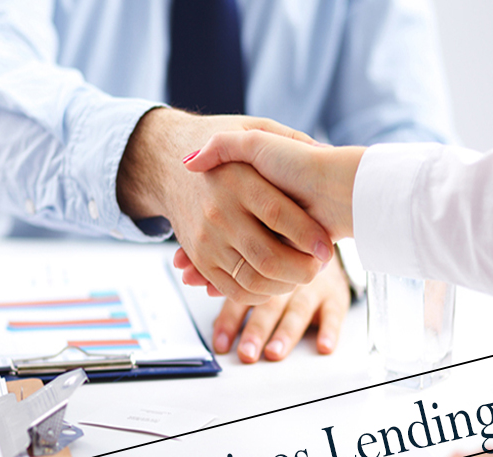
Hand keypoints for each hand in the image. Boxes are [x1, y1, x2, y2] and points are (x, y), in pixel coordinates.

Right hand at [117, 109, 333, 304]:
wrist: (166, 163)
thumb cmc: (222, 145)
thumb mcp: (253, 127)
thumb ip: (287, 136)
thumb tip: (323, 150)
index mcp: (237, 180)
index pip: (277, 214)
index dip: (307, 235)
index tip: (326, 246)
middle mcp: (218, 212)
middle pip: (266, 256)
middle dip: (301, 269)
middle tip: (319, 266)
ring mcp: (206, 239)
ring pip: (252, 279)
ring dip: (284, 286)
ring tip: (302, 275)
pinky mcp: (200, 258)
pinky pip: (232, 289)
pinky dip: (259, 294)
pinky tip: (277, 283)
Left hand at [175, 248, 350, 360]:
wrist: (320, 211)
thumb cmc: (275, 237)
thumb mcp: (246, 242)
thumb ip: (213, 258)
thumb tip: (183, 271)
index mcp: (261, 259)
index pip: (241, 292)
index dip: (229, 319)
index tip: (220, 345)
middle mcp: (287, 271)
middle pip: (270, 302)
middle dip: (255, 330)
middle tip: (246, 353)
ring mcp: (313, 282)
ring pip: (299, 307)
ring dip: (286, 332)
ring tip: (274, 352)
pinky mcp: (336, 288)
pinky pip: (335, 309)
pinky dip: (330, 328)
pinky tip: (324, 346)